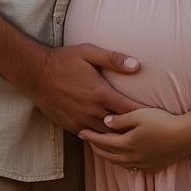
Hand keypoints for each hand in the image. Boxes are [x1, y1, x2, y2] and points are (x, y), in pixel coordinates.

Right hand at [22, 43, 142, 133]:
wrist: (34, 73)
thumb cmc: (63, 60)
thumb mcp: (88, 53)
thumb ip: (113, 59)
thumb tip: (136, 65)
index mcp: (100, 93)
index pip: (129, 110)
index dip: (143, 114)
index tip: (156, 116)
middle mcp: (91, 111)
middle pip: (119, 127)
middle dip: (133, 128)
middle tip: (147, 131)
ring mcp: (80, 121)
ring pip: (105, 136)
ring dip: (117, 136)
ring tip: (132, 138)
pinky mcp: (70, 126)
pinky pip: (90, 137)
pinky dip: (101, 137)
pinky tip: (109, 137)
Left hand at [78, 107, 190, 171]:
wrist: (186, 136)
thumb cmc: (163, 121)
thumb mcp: (139, 114)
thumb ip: (120, 119)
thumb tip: (105, 122)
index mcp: (126, 144)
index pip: (102, 141)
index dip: (90, 137)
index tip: (80, 132)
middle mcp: (132, 157)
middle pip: (108, 155)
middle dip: (95, 147)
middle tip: (87, 140)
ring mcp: (142, 164)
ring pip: (119, 163)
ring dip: (108, 156)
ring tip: (102, 149)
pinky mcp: (152, 167)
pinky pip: (132, 168)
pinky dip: (123, 163)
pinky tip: (123, 158)